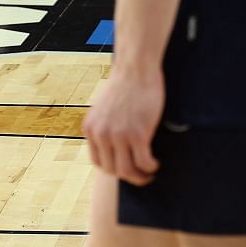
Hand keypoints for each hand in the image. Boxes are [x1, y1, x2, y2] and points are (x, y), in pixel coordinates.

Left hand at [82, 66, 164, 186]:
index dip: (113, 170)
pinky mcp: (137, 134)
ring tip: (150, 172)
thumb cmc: (124, 86)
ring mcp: (118, 135)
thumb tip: (113, 146)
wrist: (135, 69)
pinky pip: (144, 162)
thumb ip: (104, 126)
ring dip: (140, 177)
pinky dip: (151, 167)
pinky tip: (156, 163)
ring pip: (128, 171)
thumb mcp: (103, 109)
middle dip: (129, 176)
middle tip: (142, 174)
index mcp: (90, 129)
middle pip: (112, 170)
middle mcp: (100, 134)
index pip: (98, 162)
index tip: (126, 168)